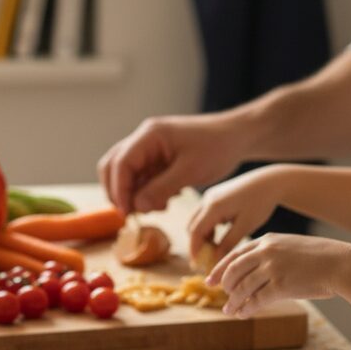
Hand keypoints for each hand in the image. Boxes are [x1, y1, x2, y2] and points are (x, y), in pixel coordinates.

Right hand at [97, 113, 244, 215]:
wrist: (237, 138)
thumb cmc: (217, 148)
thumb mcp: (190, 171)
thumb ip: (160, 188)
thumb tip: (136, 207)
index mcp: (149, 135)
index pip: (120, 163)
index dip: (119, 190)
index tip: (127, 213)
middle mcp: (144, 139)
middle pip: (113, 167)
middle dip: (120, 193)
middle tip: (134, 214)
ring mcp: (149, 148)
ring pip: (126, 175)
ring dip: (135, 195)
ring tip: (158, 207)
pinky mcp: (157, 159)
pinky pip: (141, 178)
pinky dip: (147, 193)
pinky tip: (165, 201)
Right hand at [187, 165, 285, 262]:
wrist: (270, 181)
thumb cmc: (260, 203)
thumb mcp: (245, 226)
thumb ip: (228, 243)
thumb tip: (215, 261)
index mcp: (214, 206)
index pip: (195, 232)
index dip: (194, 250)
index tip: (197, 265)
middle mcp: (207, 199)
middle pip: (192, 226)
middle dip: (197, 244)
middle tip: (206, 260)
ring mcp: (210, 195)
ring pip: (197, 220)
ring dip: (202, 236)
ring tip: (215, 249)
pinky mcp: (215, 195)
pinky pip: (204, 214)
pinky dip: (208, 227)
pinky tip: (220, 236)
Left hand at [208, 233, 350, 316]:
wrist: (341, 264)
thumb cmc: (319, 258)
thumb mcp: (290, 248)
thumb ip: (271, 256)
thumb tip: (253, 274)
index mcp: (267, 241)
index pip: (235, 255)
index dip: (220, 269)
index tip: (211, 280)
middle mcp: (266, 252)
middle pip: (234, 271)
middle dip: (224, 286)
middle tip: (220, 297)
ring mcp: (272, 268)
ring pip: (242, 288)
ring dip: (233, 301)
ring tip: (229, 310)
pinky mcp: (281, 285)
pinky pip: (256, 300)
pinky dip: (247, 309)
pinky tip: (243, 314)